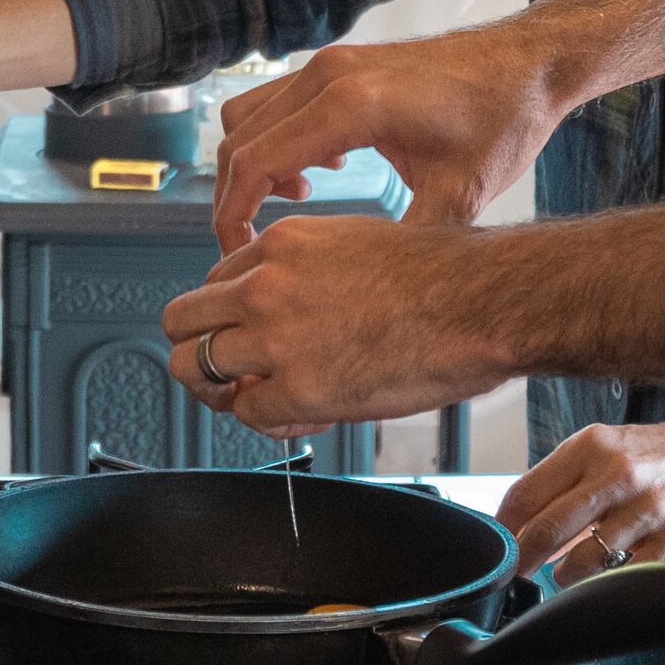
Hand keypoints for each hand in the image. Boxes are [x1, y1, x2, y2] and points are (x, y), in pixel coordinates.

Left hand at [160, 215, 522, 434]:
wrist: (482, 304)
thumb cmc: (444, 276)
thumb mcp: (357, 243)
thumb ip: (311, 269)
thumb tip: (295, 309)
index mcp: (283, 244)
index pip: (217, 282)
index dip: (230, 316)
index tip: (252, 336)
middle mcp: (266, 285)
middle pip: (182, 321)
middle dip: (198, 349)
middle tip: (228, 372)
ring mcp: (276, 338)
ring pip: (194, 367)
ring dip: (220, 389)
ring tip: (254, 399)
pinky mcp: (297, 389)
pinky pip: (247, 413)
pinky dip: (267, 421)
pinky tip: (302, 417)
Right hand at [209, 13, 578, 251]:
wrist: (531, 63)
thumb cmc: (503, 120)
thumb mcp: (459, 196)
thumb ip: (407, 246)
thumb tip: (369, 302)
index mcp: (349, 105)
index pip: (254, 161)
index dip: (233, 214)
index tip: (238, 256)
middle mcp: (327, 74)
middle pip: (239, 139)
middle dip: (237, 196)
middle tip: (256, 246)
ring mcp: (330, 63)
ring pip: (250, 116)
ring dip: (255, 164)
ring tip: (297, 204)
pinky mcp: (339, 63)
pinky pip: (278, 102)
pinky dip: (277, 139)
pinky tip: (323, 169)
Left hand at [496, 420, 664, 577]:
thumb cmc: (643, 453)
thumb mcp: (596, 450)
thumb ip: (557, 483)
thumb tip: (516, 526)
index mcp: (589, 448)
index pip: (527, 493)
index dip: (503, 527)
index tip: (496, 545)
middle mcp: (616, 475)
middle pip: (549, 528)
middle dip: (523, 558)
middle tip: (515, 573)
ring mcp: (645, 509)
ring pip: (586, 560)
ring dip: (565, 575)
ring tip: (564, 573)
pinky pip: (626, 574)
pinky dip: (606, 583)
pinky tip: (602, 577)